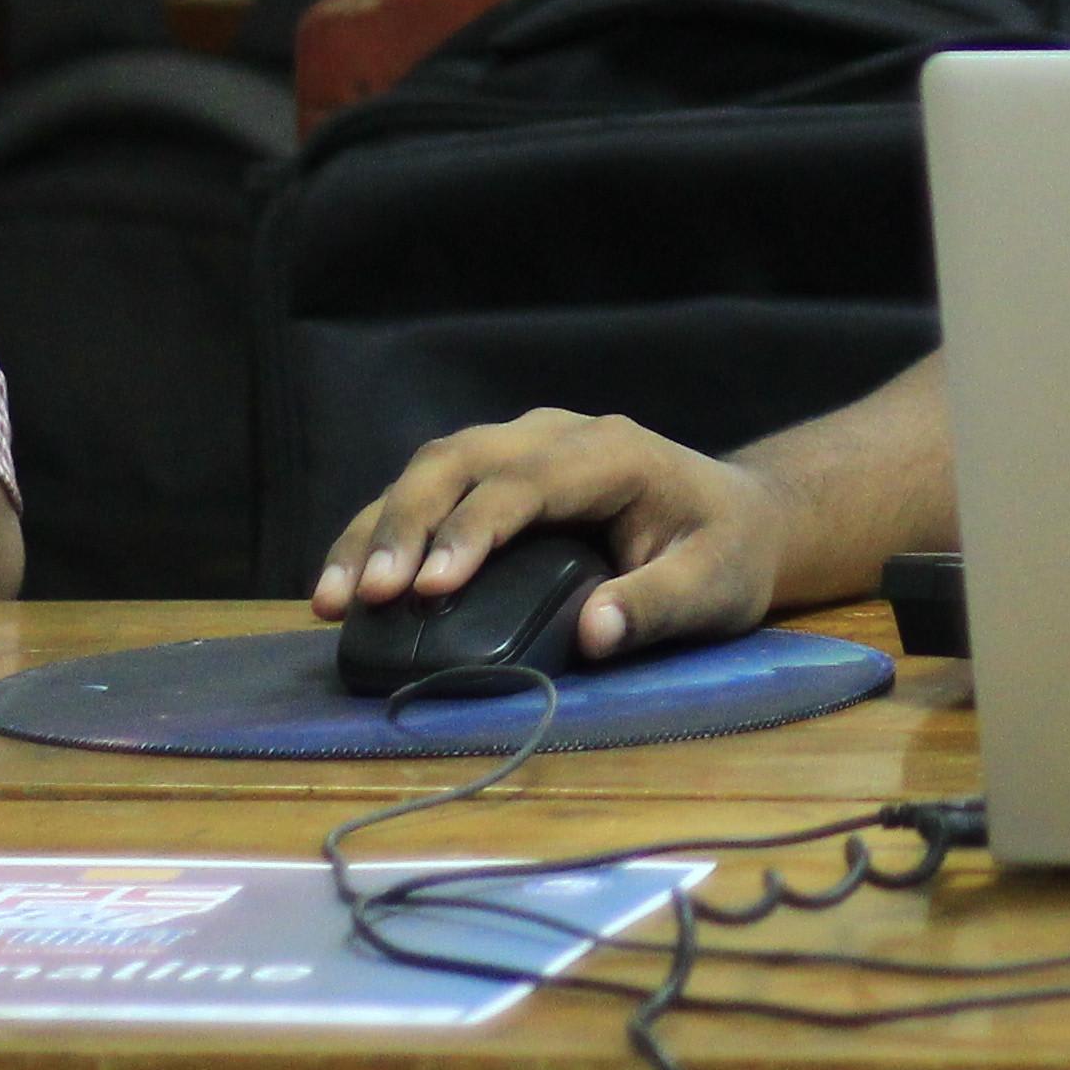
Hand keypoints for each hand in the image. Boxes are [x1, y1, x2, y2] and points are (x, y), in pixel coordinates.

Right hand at [312, 408, 792, 664]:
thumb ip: (659, 606)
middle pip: (459, 459)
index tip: (430, 588)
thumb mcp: (716, 587)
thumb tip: (596, 634)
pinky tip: (346, 584)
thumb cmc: (726, 552)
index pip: (526, 482)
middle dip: (404, 524)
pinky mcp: (496, 473)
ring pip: (430, 467)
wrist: (735, 516)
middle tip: (365, 596)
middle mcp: (556, 435)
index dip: (472, 530)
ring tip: (333, 600)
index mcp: (613, 454)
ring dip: (376, 528)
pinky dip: (382, 531)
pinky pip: (427, 489)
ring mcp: (521, 446)